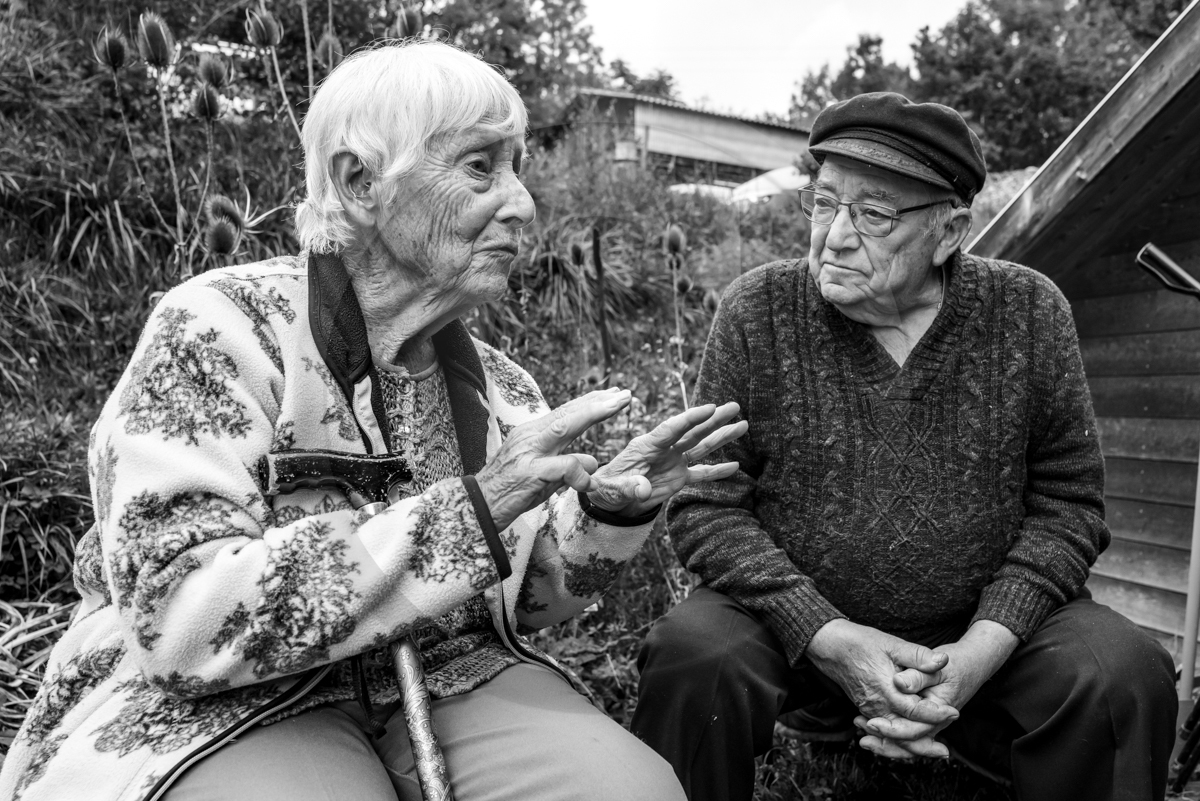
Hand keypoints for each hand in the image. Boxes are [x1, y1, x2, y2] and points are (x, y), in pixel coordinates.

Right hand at [476, 388, 631, 529]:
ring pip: (564, 425)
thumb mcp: (544, 477)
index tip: (613, 394)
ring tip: (616, 406)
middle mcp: (530, 436)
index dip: (590, 402)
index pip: (565, 412)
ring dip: (592, 414)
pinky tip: (589, 483)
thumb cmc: (509, 493)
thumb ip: (568, 466)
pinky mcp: (529, 473)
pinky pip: (563, 467)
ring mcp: (528, 452)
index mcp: (532, 434)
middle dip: (599, 401)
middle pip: (568, 412)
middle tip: (624, 393)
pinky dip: (580, 473)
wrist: (476, 508)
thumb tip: (593, 461)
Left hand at [585, 402, 747, 516]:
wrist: (609, 498)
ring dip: (721, 437)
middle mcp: (664, 450)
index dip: (691, 417)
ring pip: (701, 447)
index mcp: (647, 445)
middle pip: (692, 431)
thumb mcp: (612, 488)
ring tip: (743, 425)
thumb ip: (628, 487)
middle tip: (735, 406)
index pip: (672, 428)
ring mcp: (673, 462)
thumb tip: (644, 489)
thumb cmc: (605, 488)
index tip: (710, 407)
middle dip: (714, 419)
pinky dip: (717, 471)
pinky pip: (701, 473)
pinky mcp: (678, 478)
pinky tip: (735, 466)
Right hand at [806, 618, 958, 758]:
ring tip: (931, 751)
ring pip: (892, 737)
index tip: (954, 712)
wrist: (830, 647)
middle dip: (925, 745)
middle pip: (904, 734)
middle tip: (945, 751)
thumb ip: (917, 655)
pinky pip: (882, 732)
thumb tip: (943, 660)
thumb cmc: (860, 643)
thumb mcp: (891, 644)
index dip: (937, 714)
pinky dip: (896, 741)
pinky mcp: (865, 709)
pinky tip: (908, 742)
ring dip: (911, 746)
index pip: (916, 712)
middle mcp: (877, 706)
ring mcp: (869, 710)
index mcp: (886, 690)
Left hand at [856, 620, 1019, 758]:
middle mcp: (936, 723)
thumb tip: (899, 682)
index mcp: (939, 712)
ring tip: (860, 734)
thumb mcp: (938, 666)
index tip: (871, 722)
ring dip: (884, 742)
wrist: (973, 665)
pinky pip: (908, 734)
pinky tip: (869, 726)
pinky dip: (890, 735)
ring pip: (907, 742)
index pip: (914, 731)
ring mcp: (931, 723)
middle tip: (860, 732)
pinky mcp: (925, 719)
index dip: (892, 730)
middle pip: (909, 743)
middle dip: (884, 743)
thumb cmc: (956, 664)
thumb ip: (918, 675)